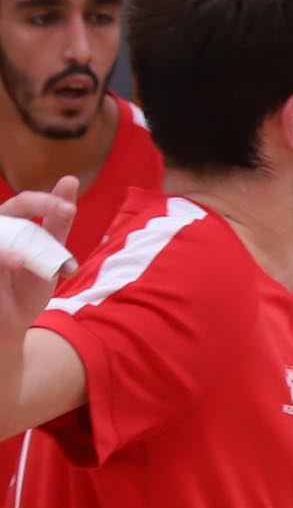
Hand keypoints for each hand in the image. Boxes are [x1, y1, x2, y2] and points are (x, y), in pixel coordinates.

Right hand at [0, 178, 79, 331]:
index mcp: (9, 226)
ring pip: (1, 230)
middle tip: (67, 214)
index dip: (47, 202)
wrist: (9, 326)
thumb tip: (69, 180)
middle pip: (12, 209)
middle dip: (41, 207)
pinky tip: (17, 262)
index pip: (24, 203)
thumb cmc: (25, 288)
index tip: (71, 210)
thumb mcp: (48, 257)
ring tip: (42, 249)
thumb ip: (56, 225)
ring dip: (21, 241)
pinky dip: (4, 255)